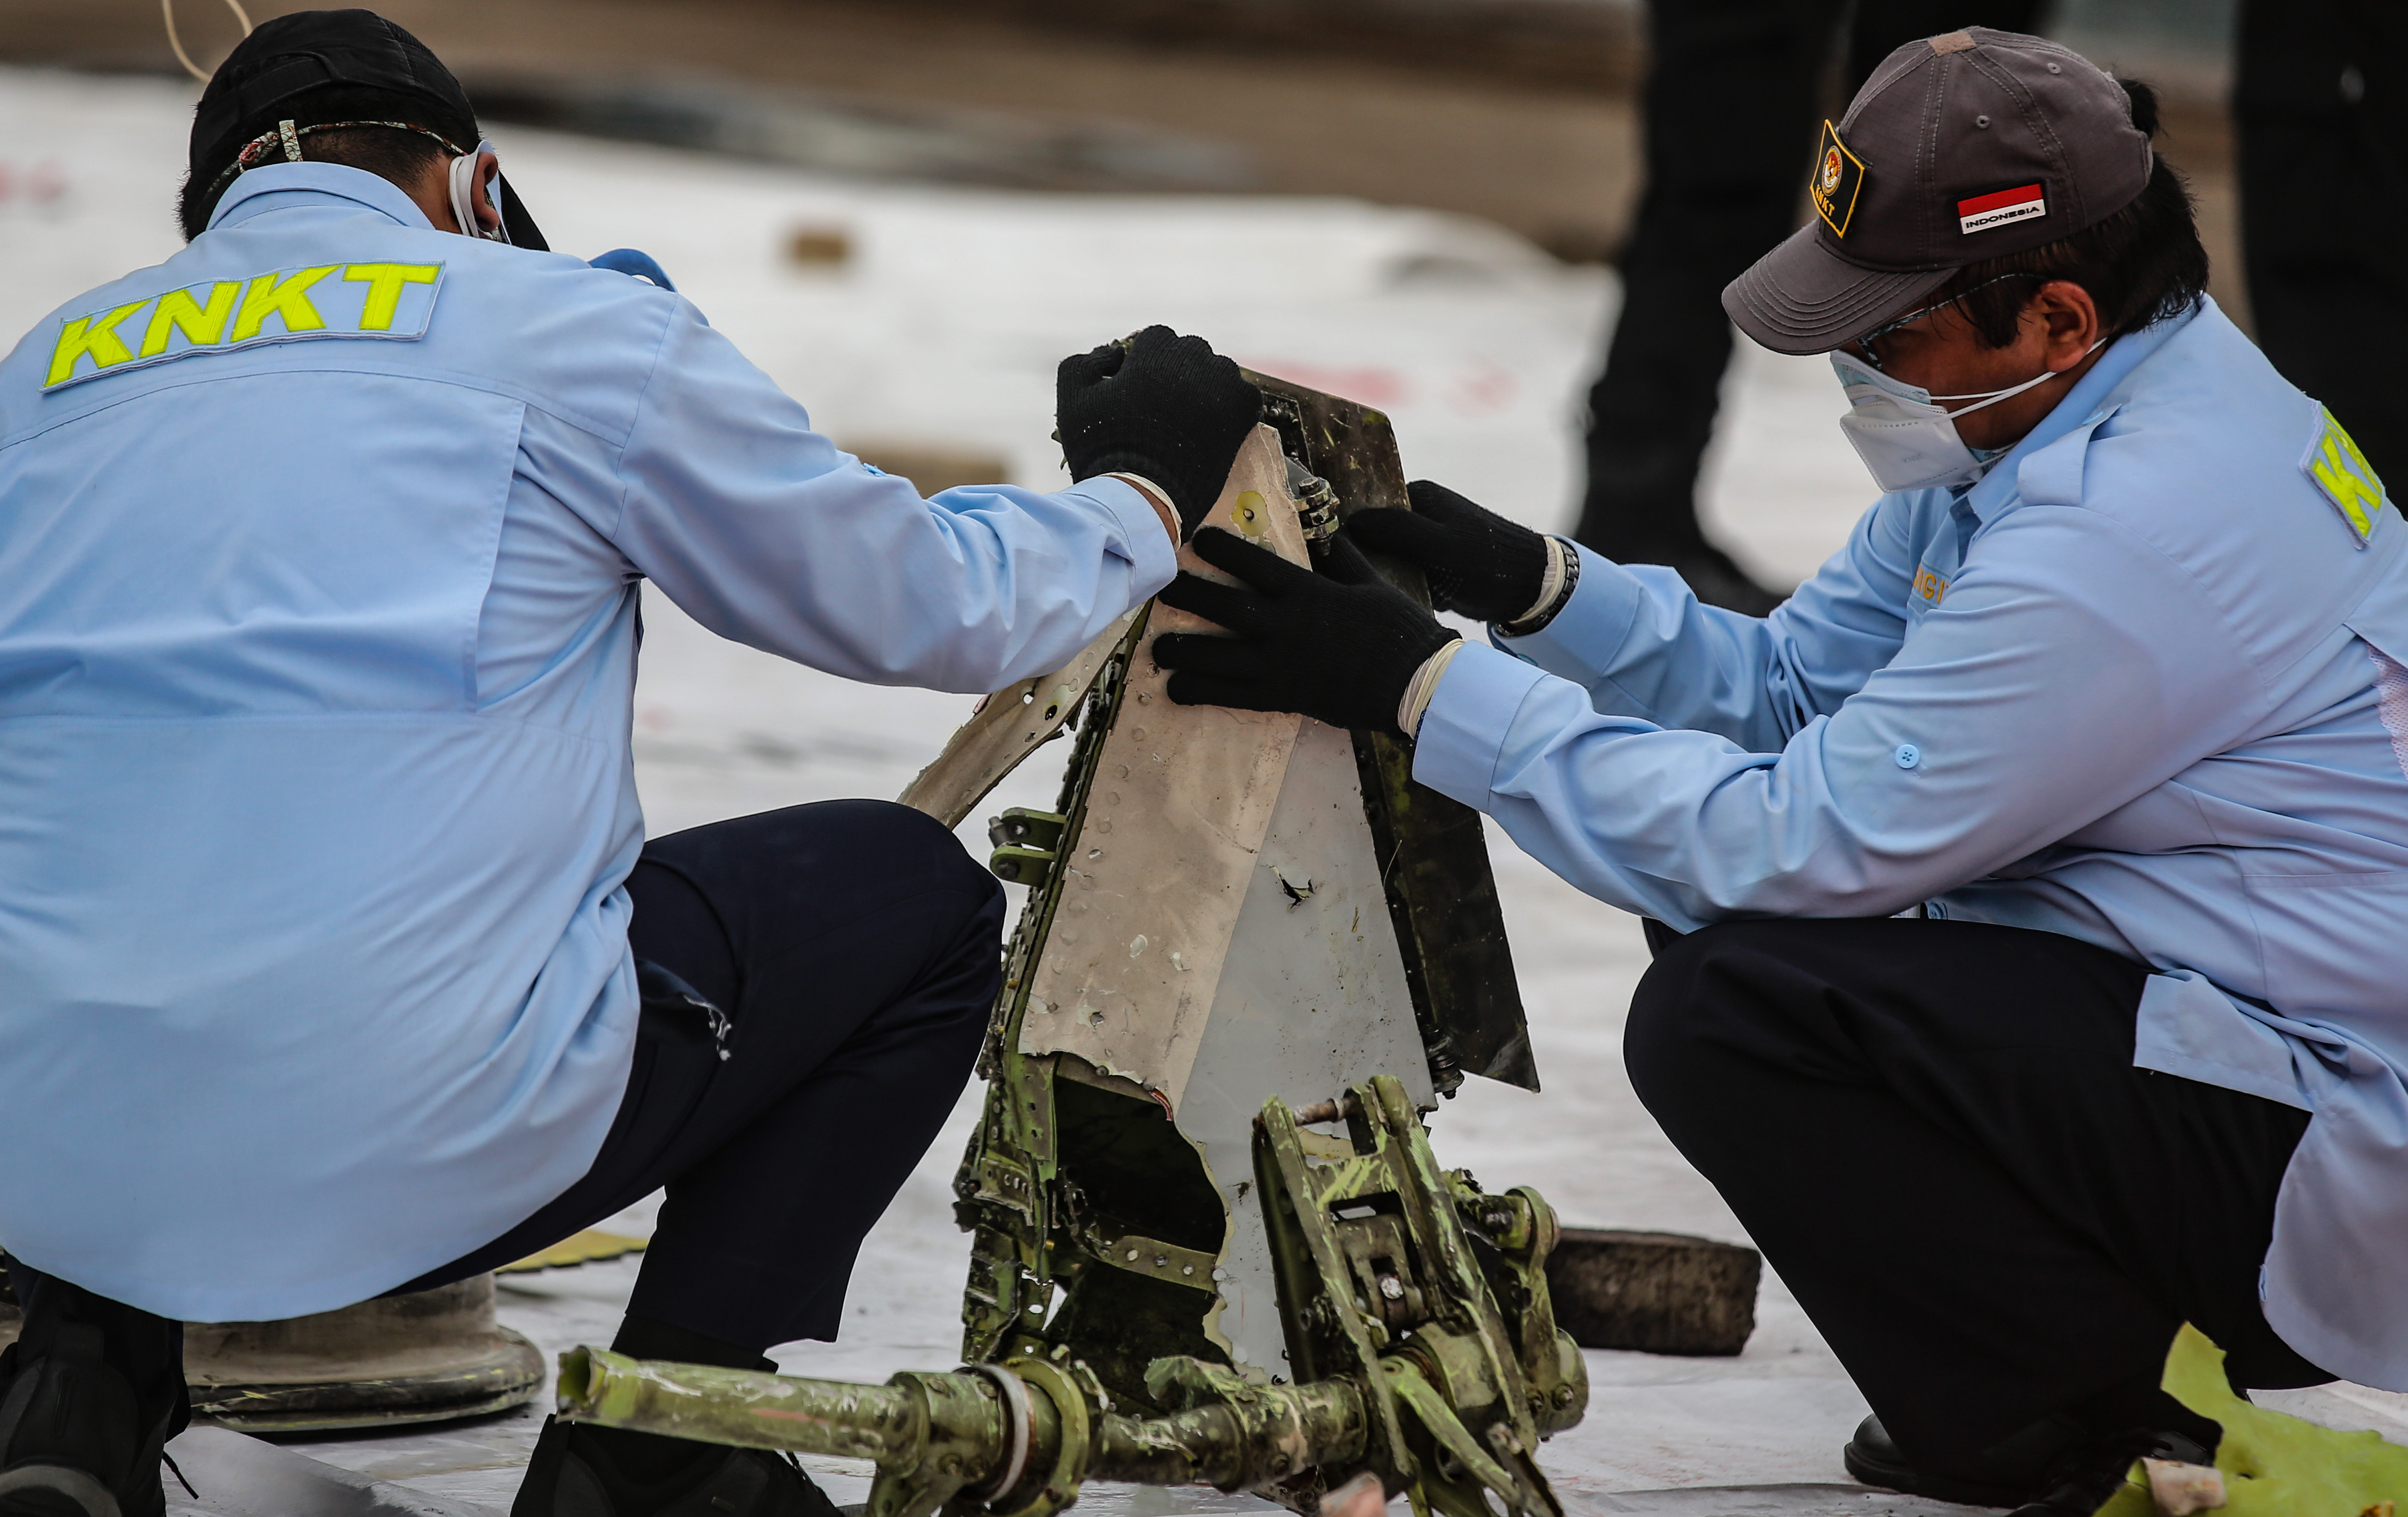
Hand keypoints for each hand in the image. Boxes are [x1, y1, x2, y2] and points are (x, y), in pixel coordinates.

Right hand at [1056, 326, 1262, 537]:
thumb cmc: (1103, 449)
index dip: (1148, 360)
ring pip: (1220, 371)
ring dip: (1207, 385)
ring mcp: (1220, 387)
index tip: (1144, 384)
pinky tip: (1216, 424)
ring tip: (1190, 416)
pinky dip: (1234, 405)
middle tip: (1166, 403)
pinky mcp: (1240, 414)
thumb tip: (1113, 353)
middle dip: (1178, 370)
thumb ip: (1084, 363)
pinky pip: (1246, 396)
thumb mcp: (1073, 400)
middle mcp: (1191, 362)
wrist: (1141, 497)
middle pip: (1190, 351)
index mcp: (1154, 354)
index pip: (1158, 338)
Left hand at [1152, 529, 1457, 736]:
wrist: (1415, 681)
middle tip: (1158, 589)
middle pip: (1224, 606)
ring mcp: (1281, 663)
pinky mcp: (1283, 695)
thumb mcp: (1371, 582)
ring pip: (1219, 654)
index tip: (1196, 541)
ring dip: (1183, 650)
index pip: (1254, 563)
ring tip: (1156, 647)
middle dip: (1187, 596)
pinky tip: (1175, 690)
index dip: (1220, 550)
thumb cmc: (1397, 628)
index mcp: (1307, 591)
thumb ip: (1342, 556)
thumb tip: (1325, 532)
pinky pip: (1232, 695)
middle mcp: (1286, 625)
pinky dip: (1202, 692)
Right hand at [1343, 480, 1547, 623]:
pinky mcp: (1435, 563)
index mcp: (1419, 496)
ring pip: (1388, 556)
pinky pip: (1405, 572)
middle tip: (1359, 578)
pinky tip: (1397, 598)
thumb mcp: (1436, 543)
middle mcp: (1422, 513)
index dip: (1351, 531)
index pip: (1368, 508)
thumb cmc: (1484, 562)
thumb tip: (1351, 522)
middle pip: (1375, 534)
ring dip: (1384, 574)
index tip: (1336, 555)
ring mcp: (1428, 539)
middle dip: (1368, 556)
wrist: (1528, 587)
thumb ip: (1395, 529)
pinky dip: (1402, 585)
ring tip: (1376, 591)